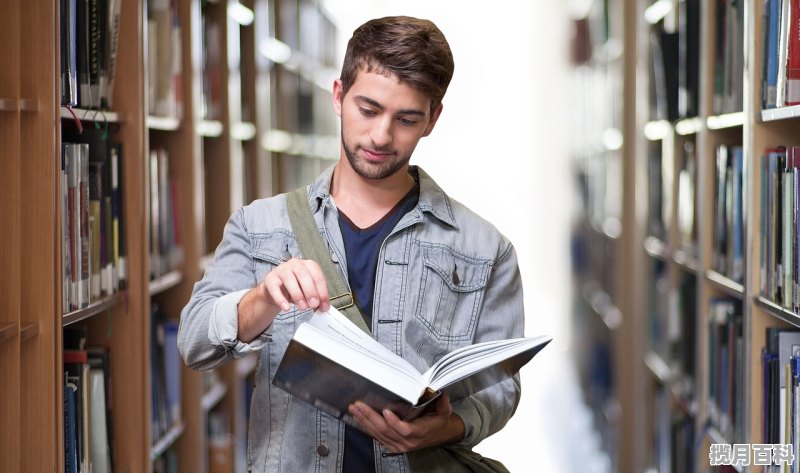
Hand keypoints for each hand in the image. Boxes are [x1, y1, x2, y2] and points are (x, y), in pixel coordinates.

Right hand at [237, 258, 329, 342]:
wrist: (276, 290)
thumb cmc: (295, 288)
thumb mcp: (308, 292)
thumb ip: (316, 298)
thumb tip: (323, 308)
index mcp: (308, 265)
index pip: (317, 276)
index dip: (322, 292)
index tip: (324, 305)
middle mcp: (295, 264)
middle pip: (304, 275)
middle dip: (310, 291)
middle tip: (314, 304)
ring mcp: (281, 270)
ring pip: (289, 279)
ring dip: (298, 295)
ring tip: (303, 307)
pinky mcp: (270, 279)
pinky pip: (275, 288)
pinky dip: (281, 299)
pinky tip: (286, 307)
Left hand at [348, 393, 464, 453]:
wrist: (438, 434)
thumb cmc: (438, 421)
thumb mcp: (444, 411)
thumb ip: (442, 401)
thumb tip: (438, 389)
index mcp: (420, 432)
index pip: (405, 430)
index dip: (394, 422)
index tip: (385, 411)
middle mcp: (408, 441)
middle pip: (386, 431)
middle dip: (370, 417)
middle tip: (359, 405)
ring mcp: (399, 445)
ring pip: (378, 434)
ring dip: (365, 421)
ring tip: (355, 409)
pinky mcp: (392, 445)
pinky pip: (377, 437)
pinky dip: (366, 427)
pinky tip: (359, 418)